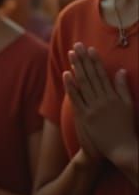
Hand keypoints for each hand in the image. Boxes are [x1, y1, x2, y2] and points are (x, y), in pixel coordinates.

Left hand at [65, 44, 134, 163]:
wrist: (121, 149)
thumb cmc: (126, 128)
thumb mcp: (128, 106)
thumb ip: (123, 88)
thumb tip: (120, 71)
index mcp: (114, 97)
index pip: (103, 75)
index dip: (96, 61)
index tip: (91, 49)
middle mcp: (104, 100)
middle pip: (91, 76)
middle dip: (84, 60)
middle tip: (77, 45)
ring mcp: (93, 108)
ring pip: (83, 84)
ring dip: (76, 68)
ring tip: (71, 54)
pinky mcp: (85, 117)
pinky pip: (76, 98)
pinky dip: (71, 86)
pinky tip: (66, 74)